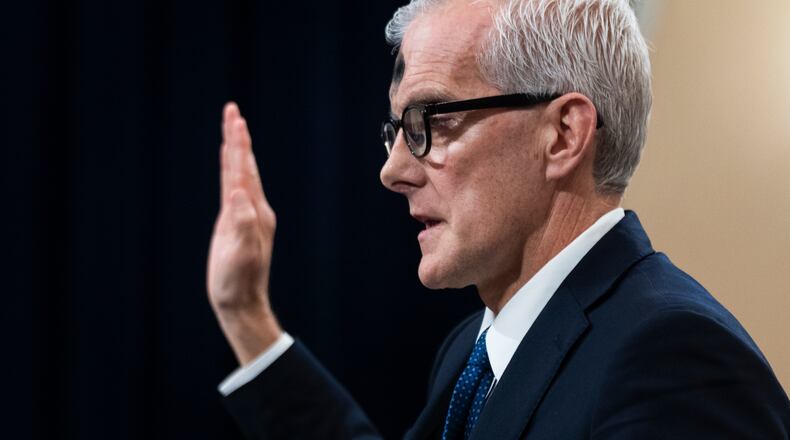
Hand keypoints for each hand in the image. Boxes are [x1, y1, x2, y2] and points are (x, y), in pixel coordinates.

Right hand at [207, 102, 281, 364]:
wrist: (241, 302)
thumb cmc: (239, 281)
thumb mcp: (241, 254)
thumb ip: (242, 223)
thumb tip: (239, 194)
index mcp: (254, 211)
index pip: (243, 170)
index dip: (237, 144)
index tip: (235, 119)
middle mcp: (253, 208)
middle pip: (243, 165)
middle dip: (237, 137)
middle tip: (232, 111)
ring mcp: (246, 215)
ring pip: (239, 174)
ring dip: (235, 150)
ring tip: (232, 127)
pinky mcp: (236, 223)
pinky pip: (233, 189)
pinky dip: (230, 171)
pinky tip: (229, 165)